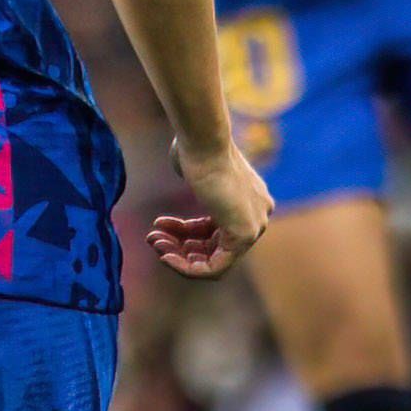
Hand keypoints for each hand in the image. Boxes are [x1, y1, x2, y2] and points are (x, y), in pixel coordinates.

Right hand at [148, 141, 272, 276]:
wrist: (204, 142)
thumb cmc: (195, 147)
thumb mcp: (196, 169)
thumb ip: (199, 184)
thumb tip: (187, 171)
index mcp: (249, 200)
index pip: (215, 230)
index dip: (184, 234)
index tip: (160, 227)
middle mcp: (258, 215)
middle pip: (214, 247)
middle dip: (179, 245)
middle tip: (153, 238)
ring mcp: (255, 226)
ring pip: (213, 260)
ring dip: (178, 255)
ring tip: (153, 241)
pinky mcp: (245, 236)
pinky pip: (216, 267)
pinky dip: (188, 267)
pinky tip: (166, 255)